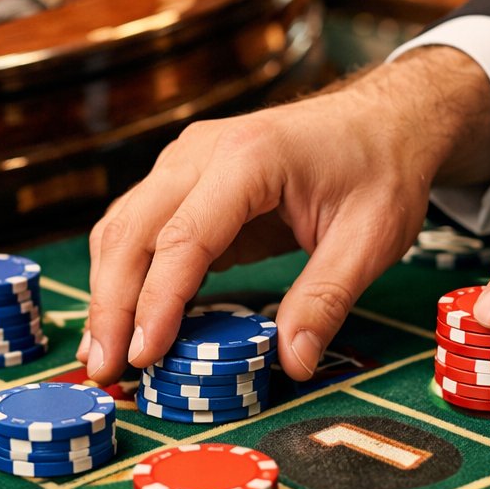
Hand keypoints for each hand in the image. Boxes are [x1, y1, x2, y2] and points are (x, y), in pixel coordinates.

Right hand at [80, 47, 489, 385]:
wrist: (385, 119)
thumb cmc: (380, 171)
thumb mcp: (370, 239)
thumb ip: (325, 300)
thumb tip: (293, 364)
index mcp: (250, 157)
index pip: (184, 237)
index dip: (157, 302)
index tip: (144, 357)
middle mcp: (203, 150)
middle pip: (132, 229)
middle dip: (111, 304)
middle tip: (104, 369)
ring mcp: (186, 159)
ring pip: (124, 226)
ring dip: (109, 291)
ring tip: (105, 354)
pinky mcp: (185, 178)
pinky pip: (141, 225)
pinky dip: (127, 273)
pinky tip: (130, 321)